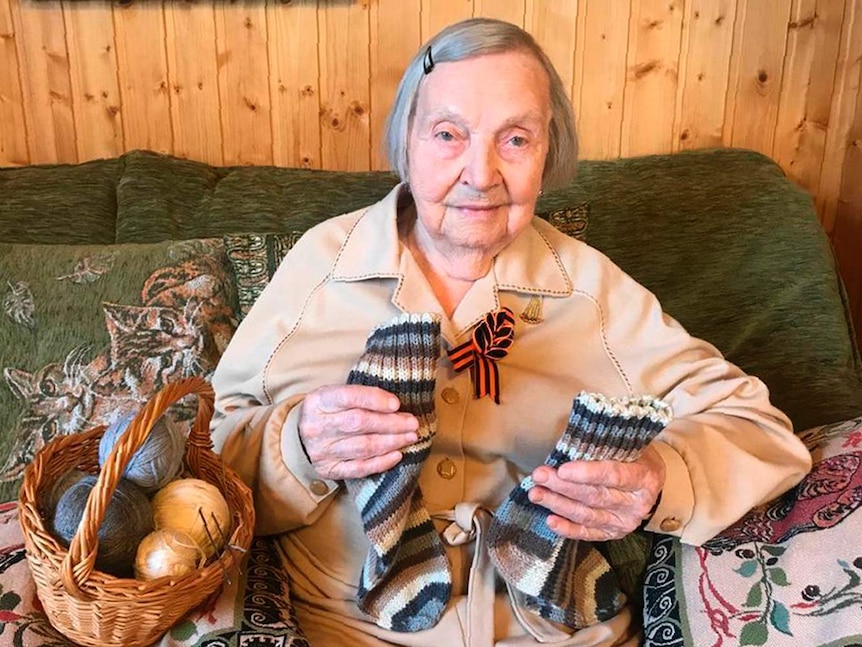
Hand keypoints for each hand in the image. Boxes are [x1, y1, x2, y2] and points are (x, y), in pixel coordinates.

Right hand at [297, 384, 418, 479]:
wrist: (300, 438)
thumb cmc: (328, 412)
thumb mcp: (335, 395)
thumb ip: (360, 396)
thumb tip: (395, 405)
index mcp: (318, 401)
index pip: (349, 397)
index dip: (375, 400)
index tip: (396, 404)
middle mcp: (317, 426)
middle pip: (359, 423)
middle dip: (390, 424)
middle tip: (412, 423)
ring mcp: (322, 451)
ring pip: (362, 447)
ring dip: (391, 442)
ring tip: (410, 437)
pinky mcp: (329, 470)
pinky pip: (359, 468)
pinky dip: (381, 462)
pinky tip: (397, 455)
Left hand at [528, 444, 665, 541]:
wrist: (652, 483)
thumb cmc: (634, 457)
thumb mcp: (628, 446)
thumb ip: (604, 447)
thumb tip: (570, 443)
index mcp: (644, 478)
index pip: (613, 476)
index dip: (587, 473)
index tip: (562, 469)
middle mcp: (636, 505)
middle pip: (595, 496)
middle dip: (563, 487)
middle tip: (540, 476)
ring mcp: (624, 523)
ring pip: (587, 515)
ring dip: (558, 505)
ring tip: (536, 494)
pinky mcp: (612, 534)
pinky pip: (587, 533)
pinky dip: (567, 528)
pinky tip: (550, 520)